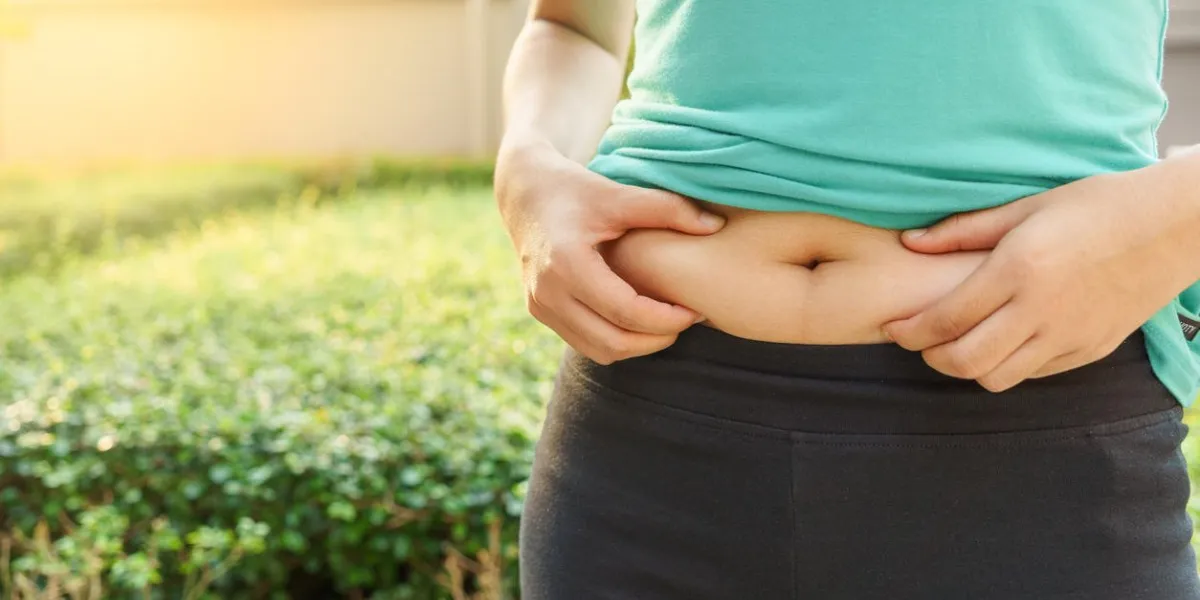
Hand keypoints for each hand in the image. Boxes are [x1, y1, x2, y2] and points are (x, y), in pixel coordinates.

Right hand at [495, 139, 724, 363]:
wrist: (524, 192)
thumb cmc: (575, 189)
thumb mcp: (619, 193)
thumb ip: (668, 209)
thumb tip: (715, 226)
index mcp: (566, 263)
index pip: (626, 312)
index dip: (667, 319)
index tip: (695, 309)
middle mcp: (547, 292)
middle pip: (613, 342)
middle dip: (657, 339)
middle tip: (687, 320)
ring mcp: (539, 306)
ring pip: (599, 351)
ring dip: (638, 346)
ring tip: (667, 322)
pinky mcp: (539, 312)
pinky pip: (586, 344)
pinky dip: (617, 340)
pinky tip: (641, 319)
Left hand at [882, 169, 1199, 391]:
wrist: (1176, 225)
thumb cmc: (1097, 205)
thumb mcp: (1027, 206)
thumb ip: (963, 231)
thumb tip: (908, 242)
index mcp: (1019, 269)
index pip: (945, 319)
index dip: (909, 332)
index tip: (892, 329)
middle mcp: (1042, 310)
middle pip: (965, 361)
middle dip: (931, 358)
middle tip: (918, 343)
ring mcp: (1069, 336)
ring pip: (997, 378)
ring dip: (967, 368)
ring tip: (955, 346)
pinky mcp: (1090, 350)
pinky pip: (1033, 374)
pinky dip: (1006, 367)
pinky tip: (999, 344)